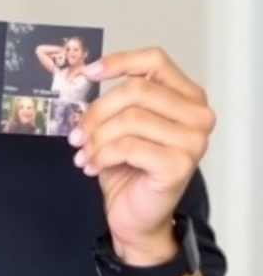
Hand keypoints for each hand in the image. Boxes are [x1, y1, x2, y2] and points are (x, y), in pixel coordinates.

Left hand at [68, 47, 215, 262]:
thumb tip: (83, 77)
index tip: (88, 74)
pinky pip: (128, 146)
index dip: (119, 62)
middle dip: (97, 111)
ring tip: (86, 153)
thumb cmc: (129, 167)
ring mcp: (193, 140)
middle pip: (136, 90)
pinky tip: (94, 166)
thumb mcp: (120, 124)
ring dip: (96, 138)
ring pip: (129, 119)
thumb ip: (113, 99)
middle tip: (78, 133)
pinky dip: (102, 155)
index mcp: (186, 96)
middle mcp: (197, 115)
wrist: (136, 215)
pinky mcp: (180, 164)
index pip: (155, 60)